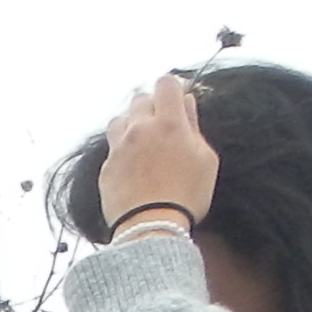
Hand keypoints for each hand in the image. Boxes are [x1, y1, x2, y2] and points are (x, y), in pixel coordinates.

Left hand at [100, 74, 216, 232]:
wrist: (152, 227)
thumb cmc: (188, 195)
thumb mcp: (205, 159)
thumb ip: (194, 125)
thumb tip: (185, 102)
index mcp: (169, 123)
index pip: (165, 84)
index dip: (172, 88)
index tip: (177, 100)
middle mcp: (139, 130)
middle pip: (140, 99)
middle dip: (152, 105)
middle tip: (164, 125)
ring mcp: (118, 147)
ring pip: (120, 119)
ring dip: (132, 124)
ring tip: (145, 142)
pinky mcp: (106, 166)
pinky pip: (112, 147)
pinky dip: (122, 149)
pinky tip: (134, 165)